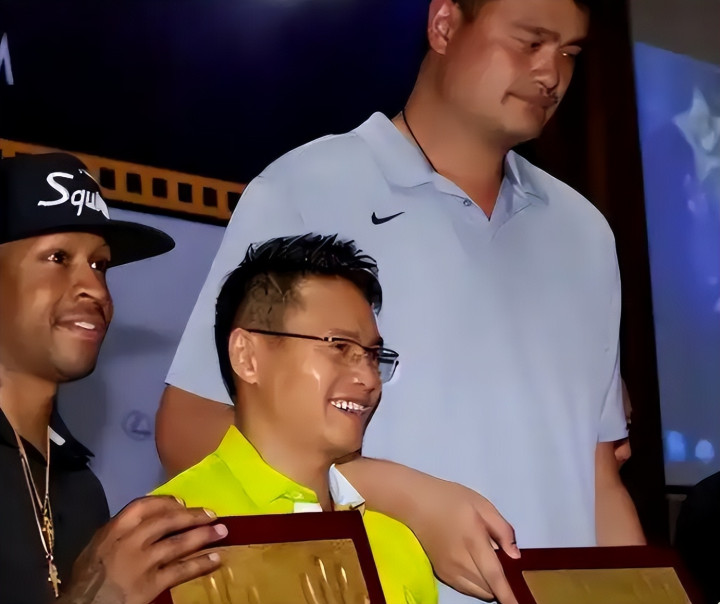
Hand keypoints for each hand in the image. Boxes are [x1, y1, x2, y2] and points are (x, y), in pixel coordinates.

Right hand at [58, 496, 225, 603]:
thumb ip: (119, 532)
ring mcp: (141, 563)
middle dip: (193, 516)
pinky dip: (200, 563)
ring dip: (204, 536)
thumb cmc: (86, 579)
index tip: (182, 502)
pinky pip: (181, 571)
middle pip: (167, 521)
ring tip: (222, 531)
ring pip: (178, 543)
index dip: (167, 502)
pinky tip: (215, 559)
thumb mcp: (96, 547)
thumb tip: (145, 520)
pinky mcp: (150, 585)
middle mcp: (130, 542)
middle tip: (212, 515)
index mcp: (114, 529)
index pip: (144, 506)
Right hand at [410, 480, 519, 602]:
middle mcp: (460, 561)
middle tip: (505, 567)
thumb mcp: (482, 505)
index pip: (494, 575)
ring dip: (489, 586)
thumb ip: (502, 529)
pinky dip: (476, 585)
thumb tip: (515, 556)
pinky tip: (477, 569)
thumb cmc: (451, 500)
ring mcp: (449, 570)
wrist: (416, 503)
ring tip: (490, 566)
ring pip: (477, 592)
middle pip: (488, 588)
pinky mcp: (442, 574)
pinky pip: (465, 589)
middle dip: (501, 584)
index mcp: (473, 541)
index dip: (507, 595)